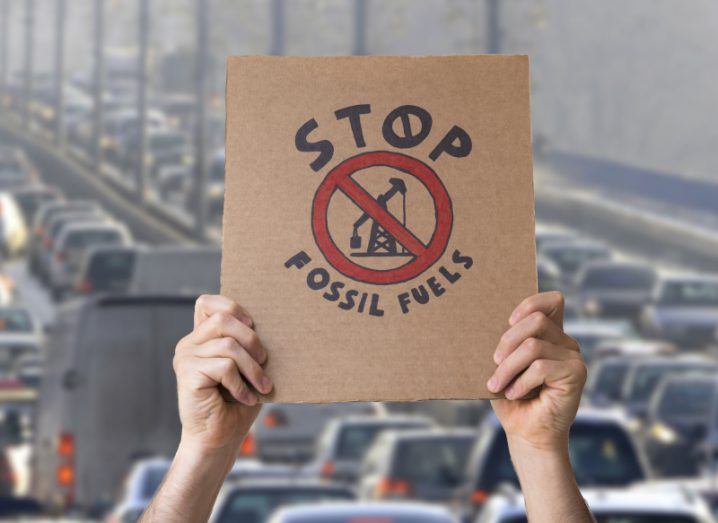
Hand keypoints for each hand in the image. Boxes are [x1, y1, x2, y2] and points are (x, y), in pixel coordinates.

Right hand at [173, 295, 272, 452]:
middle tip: (265, 360)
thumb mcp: (247, 368)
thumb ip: (247, 345)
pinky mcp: (187, 374)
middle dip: (252, 339)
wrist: (219, 439)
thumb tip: (272, 325)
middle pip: (223, 319)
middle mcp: (189, 344)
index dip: (232, 306)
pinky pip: (225, 367)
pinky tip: (246, 398)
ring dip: (253, 368)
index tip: (252, 324)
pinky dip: (242, 384)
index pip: (207, 303)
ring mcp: (185, 358)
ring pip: (229, 345)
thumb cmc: (237, 404)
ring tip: (262, 385)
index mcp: (201, 339)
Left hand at [487, 291, 585, 452]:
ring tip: (497, 384)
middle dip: (507, 340)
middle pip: (536, 321)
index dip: (531, 303)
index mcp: (550, 335)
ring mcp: (573, 357)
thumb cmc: (511, 398)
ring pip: (533, 346)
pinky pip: (540, 367)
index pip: (552, 301)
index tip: (508, 320)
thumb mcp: (503, 365)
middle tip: (493, 363)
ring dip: (508, 367)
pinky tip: (514, 393)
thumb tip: (487, 322)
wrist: (526, 434)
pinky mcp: (577, 374)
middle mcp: (565, 342)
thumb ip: (505, 343)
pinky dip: (521, 382)